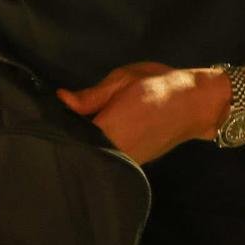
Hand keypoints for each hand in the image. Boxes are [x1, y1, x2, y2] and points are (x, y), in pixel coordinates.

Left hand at [57, 63, 229, 164]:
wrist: (194, 103)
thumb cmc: (158, 86)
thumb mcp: (122, 80)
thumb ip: (90, 96)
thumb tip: (62, 99)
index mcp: (108, 130)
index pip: (70, 137)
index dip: (58, 128)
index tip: (50, 117)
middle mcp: (115, 153)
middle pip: (82, 150)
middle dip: (73, 136)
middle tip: (65, 119)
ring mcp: (126, 162)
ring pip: (96, 156)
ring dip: (88, 143)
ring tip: (83, 124)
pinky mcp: (136, 164)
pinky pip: (110, 157)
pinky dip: (103, 147)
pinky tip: (103, 132)